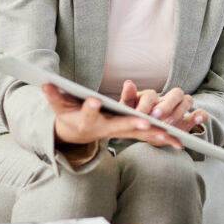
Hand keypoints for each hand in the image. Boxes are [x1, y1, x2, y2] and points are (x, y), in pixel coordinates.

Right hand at [43, 83, 181, 149]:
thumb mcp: (59, 105)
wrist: (77, 135)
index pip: (88, 113)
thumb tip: (44, 82)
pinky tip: (179, 141)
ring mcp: (120, 132)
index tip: (93, 101)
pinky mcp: (130, 132)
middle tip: (145, 123)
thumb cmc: (70, 115)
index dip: (90, 107)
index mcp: (88, 120)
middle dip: (133, 124)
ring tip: (172, 137)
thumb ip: (54, 95)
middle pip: (120, 127)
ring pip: (139, 134)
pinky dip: (162, 138)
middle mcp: (106, 128)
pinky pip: (148, 136)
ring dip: (155, 135)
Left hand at [121, 81, 208, 135]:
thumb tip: (128, 82)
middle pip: (175, 93)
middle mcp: (168, 99)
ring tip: (170, 125)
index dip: (146, 105)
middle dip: (166, 105)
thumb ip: (127, 98)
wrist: (146, 134)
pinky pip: (200, 113)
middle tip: (157, 117)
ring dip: (180, 111)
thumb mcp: (128, 111)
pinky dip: (200, 115)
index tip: (140, 115)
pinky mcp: (188, 120)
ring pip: (187, 101)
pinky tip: (197, 120)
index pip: (151, 95)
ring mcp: (180, 108)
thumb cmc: (137, 120)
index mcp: (152, 97)